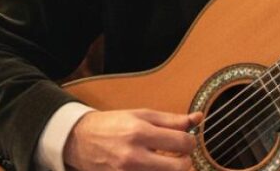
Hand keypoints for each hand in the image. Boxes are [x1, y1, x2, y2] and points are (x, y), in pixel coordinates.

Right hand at [63, 109, 201, 170]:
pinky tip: (154, 167)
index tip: (187, 141)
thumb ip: (171, 119)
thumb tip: (198, 118)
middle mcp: (133, 156)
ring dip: (172, 170)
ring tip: (166, 162)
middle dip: (185, 161)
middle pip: (179, 168)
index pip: (181, 142)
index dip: (190, 142)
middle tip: (179, 156)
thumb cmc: (113, 124)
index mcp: (140, 132)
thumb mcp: (141, 115)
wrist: (80, 140)